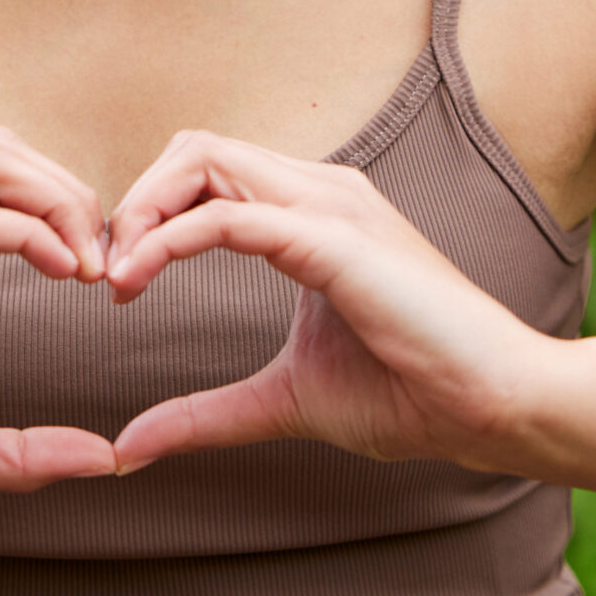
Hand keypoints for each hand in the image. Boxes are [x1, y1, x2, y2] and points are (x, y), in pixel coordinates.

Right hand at [0, 128, 119, 509]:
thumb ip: (14, 450)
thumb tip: (102, 461)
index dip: (58, 210)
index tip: (96, 276)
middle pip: (0, 149)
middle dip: (68, 190)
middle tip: (106, 262)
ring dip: (58, 199)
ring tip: (89, 264)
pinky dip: (30, 233)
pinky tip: (60, 272)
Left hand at [103, 132, 554, 475]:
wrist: (494, 407)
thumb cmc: (410, 395)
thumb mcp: (281, 402)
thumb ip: (205, 413)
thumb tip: (128, 447)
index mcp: (308, 213)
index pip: (206, 172)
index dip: (145, 216)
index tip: (113, 285)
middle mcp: (319, 191)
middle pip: (194, 148)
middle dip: (132, 201)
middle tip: (101, 273)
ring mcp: (330, 206)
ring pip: (204, 159)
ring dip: (141, 210)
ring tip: (113, 276)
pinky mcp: (335, 240)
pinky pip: (229, 216)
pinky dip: (168, 240)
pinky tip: (136, 282)